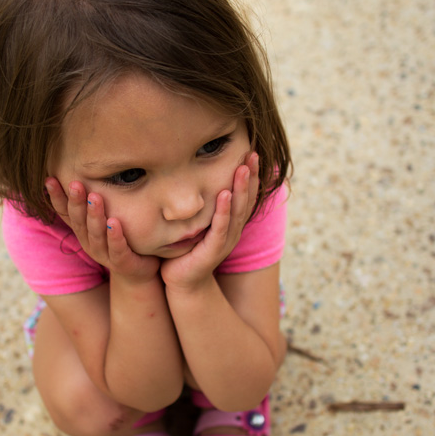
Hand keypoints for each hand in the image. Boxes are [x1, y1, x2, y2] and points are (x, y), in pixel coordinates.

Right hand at [45, 178, 159, 281]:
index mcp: (82, 231)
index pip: (65, 212)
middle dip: (76, 202)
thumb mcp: (103, 220)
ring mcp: (104, 254)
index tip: (49, 179)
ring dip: (94, 216)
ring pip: (96, 234)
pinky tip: (115, 223)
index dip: (57, 197)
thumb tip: (87, 169)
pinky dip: (115, 236)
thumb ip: (94, 201)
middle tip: (75, 183)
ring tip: (95, 198)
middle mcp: (89, 242)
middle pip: (79, 221)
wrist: (137, 272)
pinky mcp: (122, 263)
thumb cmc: (120, 239)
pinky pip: (117, 249)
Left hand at [161, 152, 259, 291]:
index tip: (251, 152)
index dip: (251, 175)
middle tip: (252, 153)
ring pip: (236, 211)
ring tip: (242, 168)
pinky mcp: (212, 251)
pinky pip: (220, 228)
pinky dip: (223, 211)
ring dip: (240, 189)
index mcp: (231, 223)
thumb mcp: (198, 224)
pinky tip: (224, 194)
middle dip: (250, 176)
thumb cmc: (186, 251)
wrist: (182, 283)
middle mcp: (232, 231)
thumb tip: (194, 174)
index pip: (245, 195)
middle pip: (246, 200)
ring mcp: (224, 241)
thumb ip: (203, 205)